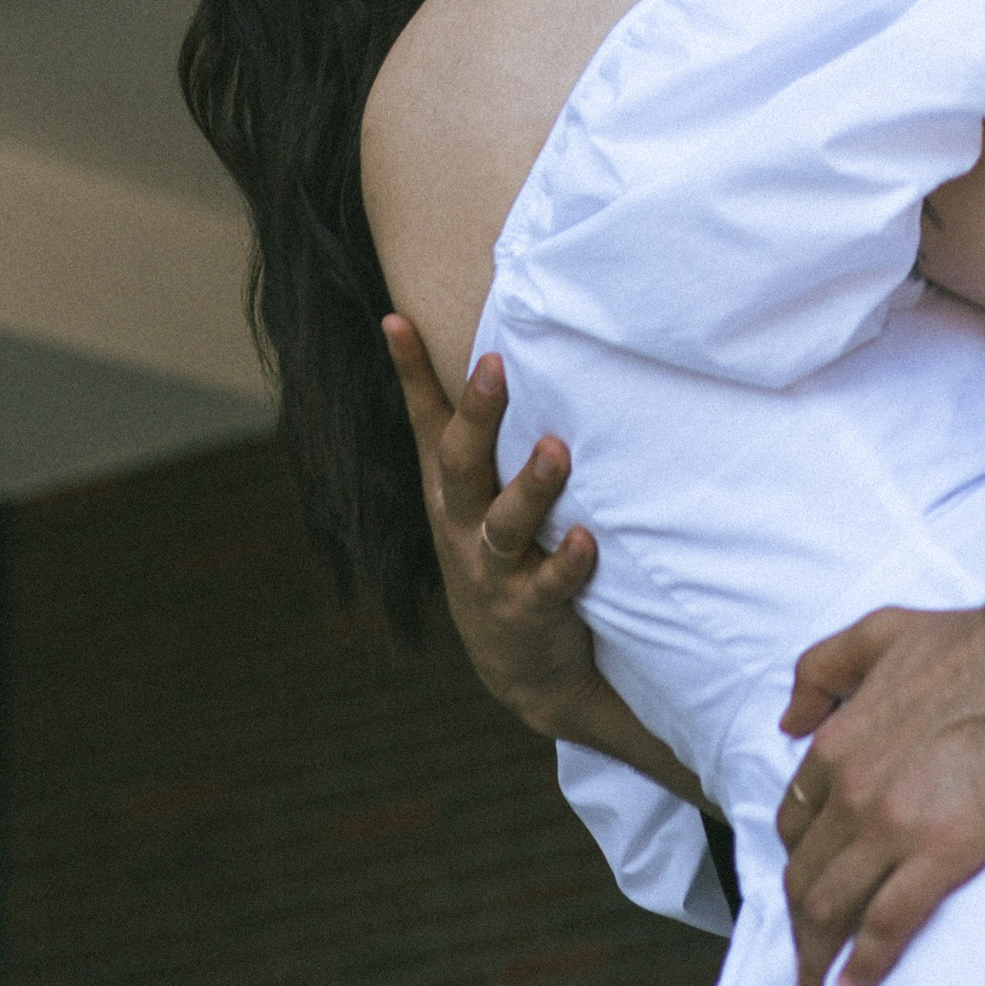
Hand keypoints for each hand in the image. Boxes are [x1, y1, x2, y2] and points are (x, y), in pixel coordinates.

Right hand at [383, 318, 681, 784]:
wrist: (522, 667)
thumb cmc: (503, 552)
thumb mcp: (480, 494)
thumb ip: (481, 432)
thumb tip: (493, 342)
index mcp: (451, 490)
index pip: (427, 423)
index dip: (409, 372)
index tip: (396, 318)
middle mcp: (463, 524)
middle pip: (461, 464)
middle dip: (476, 414)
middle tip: (496, 365)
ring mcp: (492, 569)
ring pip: (505, 524)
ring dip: (531, 487)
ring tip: (556, 451)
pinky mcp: (529, 611)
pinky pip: (549, 585)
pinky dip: (568, 563)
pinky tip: (587, 540)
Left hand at [776, 604, 984, 985]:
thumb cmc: (966, 643)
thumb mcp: (876, 633)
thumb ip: (820, 672)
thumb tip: (789, 724)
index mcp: (836, 746)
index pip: (794, 827)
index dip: (795, 864)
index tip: (805, 889)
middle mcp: (852, 793)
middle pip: (804, 880)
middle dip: (796, 929)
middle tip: (804, 962)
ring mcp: (893, 828)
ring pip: (831, 911)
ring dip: (816, 960)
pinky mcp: (941, 855)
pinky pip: (886, 927)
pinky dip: (864, 966)